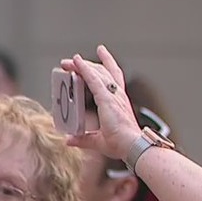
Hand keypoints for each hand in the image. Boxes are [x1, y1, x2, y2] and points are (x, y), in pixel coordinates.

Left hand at [60, 45, 142, 160]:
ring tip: (68, 62)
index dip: (108, 64)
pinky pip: (93, 79)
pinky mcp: (107, 99)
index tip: (102, 53)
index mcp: (119, 104)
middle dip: (88, 65)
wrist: (133, 147)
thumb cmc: (123, 145)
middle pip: (103, 72)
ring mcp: (114, 96)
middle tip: (74, 60)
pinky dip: (84, 69)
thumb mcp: (100, 141)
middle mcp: (118, 97)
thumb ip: (84, 139)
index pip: (113, 77)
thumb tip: (70, 140)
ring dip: (82, 66)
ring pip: (97, 73)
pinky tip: (76, 62)